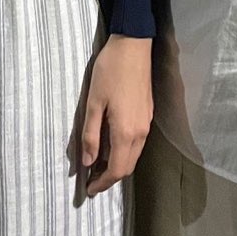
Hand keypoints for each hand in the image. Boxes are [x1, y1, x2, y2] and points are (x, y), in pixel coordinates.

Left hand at [80, 34, 152, 196]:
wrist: (133, 45)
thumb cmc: (109, 71)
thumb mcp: (93, 102)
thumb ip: (90, 135)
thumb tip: (88, 162)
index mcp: (126, 132)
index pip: (117, 170)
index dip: (103, 183)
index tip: (89, 190)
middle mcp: (140, 132)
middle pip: (128, 166)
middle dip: (111, 177)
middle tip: (92, 180)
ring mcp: (146, 123)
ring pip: (134, 155)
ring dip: (118, 164)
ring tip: (98, 164)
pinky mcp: (148, 113)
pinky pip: (137, 142)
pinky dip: (125, 151)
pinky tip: (111, 144)